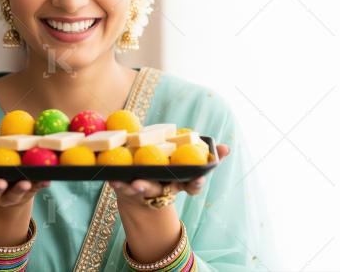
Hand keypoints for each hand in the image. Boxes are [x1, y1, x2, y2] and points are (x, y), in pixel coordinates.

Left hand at [110, 144, 229, 207]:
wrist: (143, 187)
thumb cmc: (169, 168)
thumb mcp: (187, 158)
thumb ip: (206, 153)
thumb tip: (227, 148)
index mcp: (179, 182)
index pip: (192, 185)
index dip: (195, 183)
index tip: (198, 179)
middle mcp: (163, 189)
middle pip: (161, 190)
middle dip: (151, 187)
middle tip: (143, 183)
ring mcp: (144, 191)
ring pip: (140, 190)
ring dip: (134, 187)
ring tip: (129, 182)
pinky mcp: (128, 190)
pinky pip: (122, 187)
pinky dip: (118, 183)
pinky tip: (112, 178)